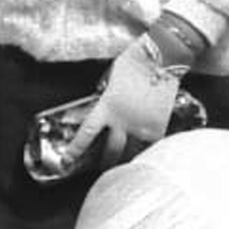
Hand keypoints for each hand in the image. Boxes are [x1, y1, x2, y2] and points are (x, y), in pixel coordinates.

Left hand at [67, 33, 184, 168]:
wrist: (161, 59)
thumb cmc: (134, 64)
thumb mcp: (110, 81)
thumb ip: (106, 100)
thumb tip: (105, 113)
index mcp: (107, 107)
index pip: (87, 134)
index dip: (75, 150)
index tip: (67, 161)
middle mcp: (124, 121)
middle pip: (111, 152)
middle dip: (105, 162)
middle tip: (102, 168)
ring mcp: (143, 126)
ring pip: (132, 153)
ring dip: (126, 159)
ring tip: (124, 163)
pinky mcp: (159, 127)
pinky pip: (149, 147)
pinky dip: (144, 151)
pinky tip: (143, 153)